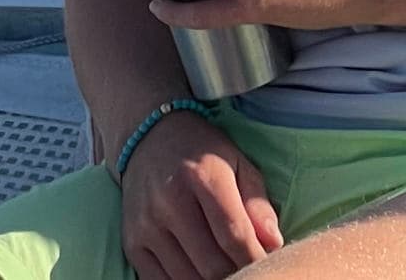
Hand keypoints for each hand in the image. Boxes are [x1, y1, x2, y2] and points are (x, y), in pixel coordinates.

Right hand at [118, 107, 282, 278]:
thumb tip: (274, 243)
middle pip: (211, 263)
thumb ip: (257, 201)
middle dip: (237, 273)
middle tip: (251, 270)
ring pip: (187, 278)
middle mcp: (170, 202)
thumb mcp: (237, 162)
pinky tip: (200, 275)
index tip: (270, 264)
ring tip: (228, 272)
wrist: (148, 140)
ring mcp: (147, 227)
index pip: (234, 233)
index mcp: (202, 176)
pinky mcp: (131, 244)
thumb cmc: (201, 152)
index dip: (255, 257)